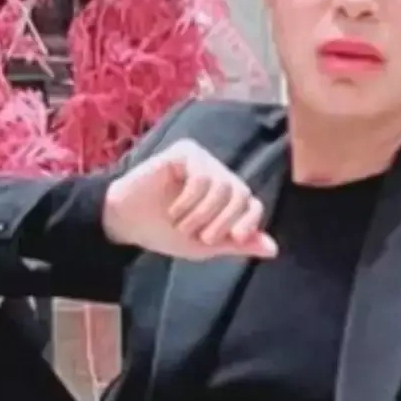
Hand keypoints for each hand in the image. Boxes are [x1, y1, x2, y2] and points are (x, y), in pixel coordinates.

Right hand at [103, 138, 277, 261]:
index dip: (248, 221)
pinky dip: (189, 200)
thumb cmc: (162, 231)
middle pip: (241, 194)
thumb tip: (274, 249)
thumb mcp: (204, 245)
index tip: (235, 238)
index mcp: (225, 196)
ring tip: (181, 223)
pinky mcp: (185, 152)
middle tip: (200, 236)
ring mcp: (202, 160)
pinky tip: (173, 209)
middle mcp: (217, 174)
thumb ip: (236, 244)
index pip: (252, 204)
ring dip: (201, 214)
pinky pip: (202, 177)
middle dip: (222, 222)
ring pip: (222, 186)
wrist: (126, 222)